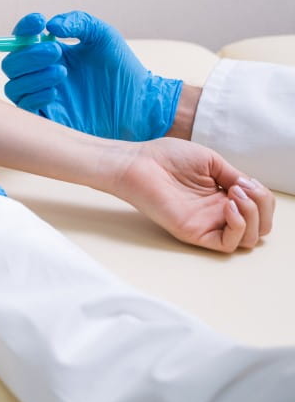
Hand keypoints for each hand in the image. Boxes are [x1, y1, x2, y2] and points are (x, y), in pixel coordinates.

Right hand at [1, 11, 183, 140]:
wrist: (138, 105)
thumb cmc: (122, 69)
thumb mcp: (103, 36)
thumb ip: (78, 22)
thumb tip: (50, 26)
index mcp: (52, 53)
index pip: (23, 38)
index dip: (24, 28)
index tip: (39, 21)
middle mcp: (42, 74)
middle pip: (11, 63)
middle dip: (28, 55)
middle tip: (56, 51)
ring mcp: (43, 96)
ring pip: (13, 85)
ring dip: (32, 76)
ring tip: (62, 72)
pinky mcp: (47, 118)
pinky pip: (23, 107)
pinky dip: (34, 95)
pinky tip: (55, 92)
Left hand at [106, 137, 274, 251]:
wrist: (138, 162)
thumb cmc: (166, 158)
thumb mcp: (212, 162)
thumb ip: (235, 177)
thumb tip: (252, 190)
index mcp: (223, 196)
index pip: (260, 209)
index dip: (262, 197)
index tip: (246, 181)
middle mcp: (217, 213)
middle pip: (260, 228)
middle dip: (262, 208)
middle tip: (242, 189)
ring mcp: (206, 224)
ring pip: (248, 239)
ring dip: (252, 215)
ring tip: (233, 195)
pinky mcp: (193, 232)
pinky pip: (227, 244)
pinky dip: (238, 227)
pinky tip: (228, 207)